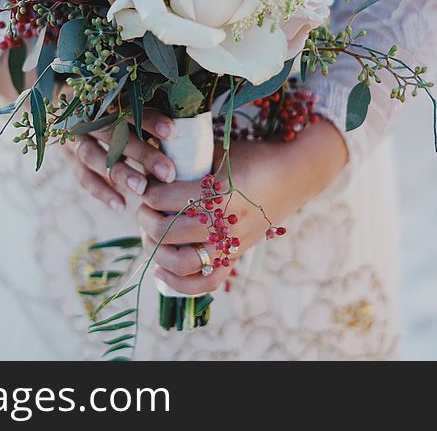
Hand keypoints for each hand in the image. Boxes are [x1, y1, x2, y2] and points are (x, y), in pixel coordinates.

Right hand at [62, 109, 178, 210]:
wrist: (72, 106)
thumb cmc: (114, 105)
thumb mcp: (127, 101)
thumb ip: (149, 111)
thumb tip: (187, 126)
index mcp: (104, 97)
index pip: (128, 107)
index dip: (150, 120)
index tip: (173, 133)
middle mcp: (87, 115)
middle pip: (113, 134)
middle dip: (142, 154)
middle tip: (168, 173)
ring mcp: (74, 137)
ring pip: (94, 156)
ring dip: (120, 173)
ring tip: (143, 190)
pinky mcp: (69, 157)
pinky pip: (83, 176)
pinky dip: (101, 191)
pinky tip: (121, 205)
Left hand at [136, 118, 347, 293]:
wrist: (294, 175)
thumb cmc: (254, 156)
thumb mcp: (219, 152)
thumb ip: (187, 161)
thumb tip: (151, 168)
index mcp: (220, 194)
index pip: (166, 199)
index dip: (148, 193)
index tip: (145, 186)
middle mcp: (226, 224)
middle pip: (168, 232)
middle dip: (146, 220)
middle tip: (142, 210)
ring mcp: (232, 244)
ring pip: (182, 263)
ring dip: (156, 251)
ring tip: (148, 236)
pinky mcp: (236, 256)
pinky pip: (206, 282)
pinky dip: (180, 284)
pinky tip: (160, 270)